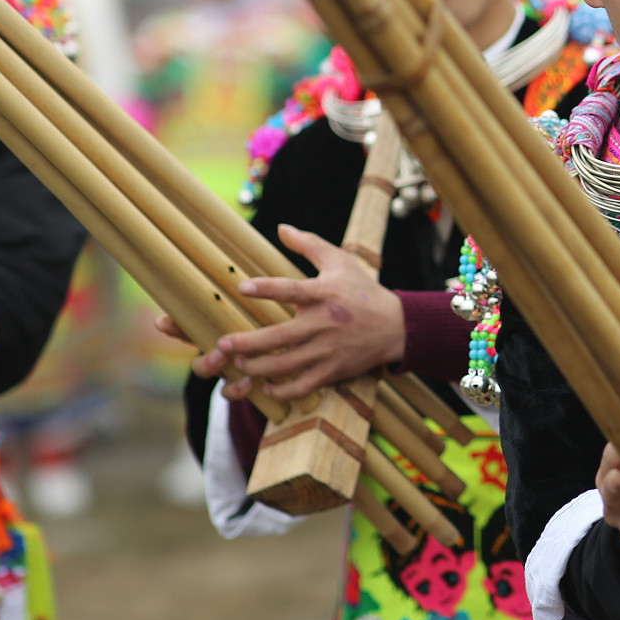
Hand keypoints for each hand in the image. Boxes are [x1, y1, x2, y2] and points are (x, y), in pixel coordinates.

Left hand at [191, 224, 403, 401]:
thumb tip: (281, 228)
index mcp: (324, 294)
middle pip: (281, 337)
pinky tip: (266, 387)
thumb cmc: (362, 291)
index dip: (267, 288)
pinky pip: (304, 386)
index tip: (243, 287)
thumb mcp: (340, 261)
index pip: (292, 290)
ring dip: (258, 367)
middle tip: (223, 344)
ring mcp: (328, 350)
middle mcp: (324, 323)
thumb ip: (309, 244)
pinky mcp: (334, 370)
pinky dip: (283, 391)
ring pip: (286, 364)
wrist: (396, 326)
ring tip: (239, 365)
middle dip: (248, 343)